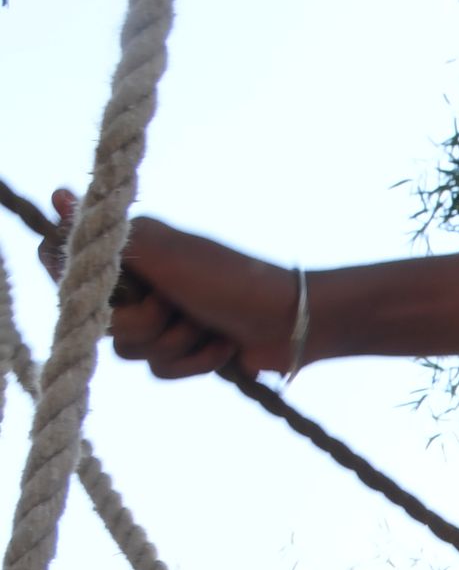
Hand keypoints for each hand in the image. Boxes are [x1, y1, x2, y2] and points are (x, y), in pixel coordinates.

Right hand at [50, 190, 298, 380]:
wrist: (289, 323)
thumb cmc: (230, 280)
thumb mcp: (166, 252)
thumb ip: (111, 238)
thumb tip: (59, 198)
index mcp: (130, 249)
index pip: (67, 266)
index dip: (84, 286)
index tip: (122, 288)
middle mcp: (138, 283)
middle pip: (100, 321)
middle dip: (146, 322)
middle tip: (177, 305)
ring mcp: (158, 319)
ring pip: (129, 350)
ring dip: (175, 342)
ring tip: (206, 325)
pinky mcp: (179, 351)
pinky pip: (159, 371)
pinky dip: (193, 362)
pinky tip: (221, 346)